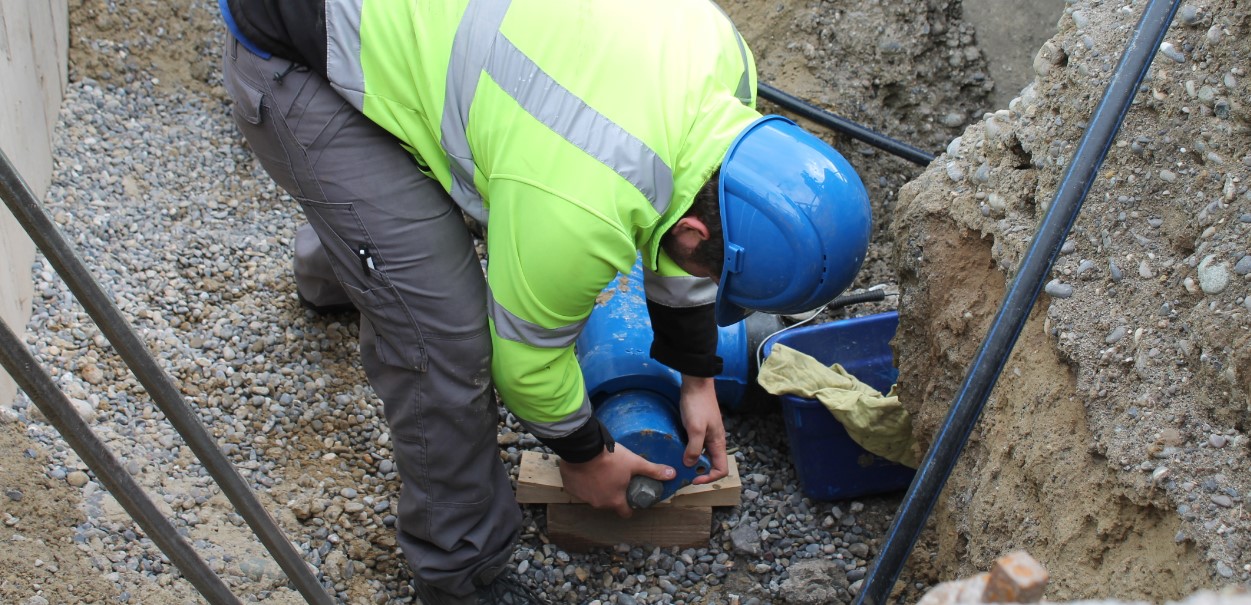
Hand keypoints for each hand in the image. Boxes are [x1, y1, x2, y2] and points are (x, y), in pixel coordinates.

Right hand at [559, 444, 674, 517]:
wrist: (582, 448)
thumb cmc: (610, 458)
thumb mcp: (634, 463)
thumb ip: (653, 471)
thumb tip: (673, 474)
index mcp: (615, 500)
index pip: (625, 512)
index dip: (629, 505)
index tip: (630, 495)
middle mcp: (599, 504)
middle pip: (609, 503)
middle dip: (612, 493)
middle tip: (615, 478)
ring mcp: (584, 497)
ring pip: (593, 496)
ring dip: (597, 487)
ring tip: (600, 472)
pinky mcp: (571, 489)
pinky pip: (579, 489)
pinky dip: (583, 482)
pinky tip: (586, 470)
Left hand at [679, 375, 728, 484]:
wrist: (696, 383)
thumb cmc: (698, 405)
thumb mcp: (695, 429)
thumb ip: (694, 448)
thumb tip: (689, 465)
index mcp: (718, 443)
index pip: (722, 469)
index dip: (710, 478)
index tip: (693, 479)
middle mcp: (715, 441)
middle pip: (713, 464)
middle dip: (700, 471)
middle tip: (684, 473)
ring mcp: (708, 434)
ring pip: (704, 455)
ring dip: (694, 462)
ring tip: (679, 463)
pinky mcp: (699, 428)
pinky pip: (697, 445)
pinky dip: (689, 451)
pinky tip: (678, 449)